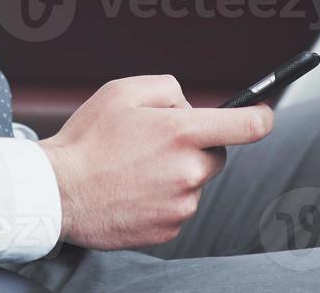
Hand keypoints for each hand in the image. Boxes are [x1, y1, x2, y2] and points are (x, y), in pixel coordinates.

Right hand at [37, 75, 271, 248]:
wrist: (57, 192)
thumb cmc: (87, 139)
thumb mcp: (124, 91)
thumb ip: (168, 89)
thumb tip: (189, 106)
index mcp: (182, 133)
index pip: (248, 126)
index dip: (260, 118)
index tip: (262, 115)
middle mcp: (188, 171)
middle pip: (216, 155)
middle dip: (195, 146)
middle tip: (155, 143)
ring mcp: (180, 204)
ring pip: (193, 182)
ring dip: (174, 174)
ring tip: (133, 169)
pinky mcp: (168, 229)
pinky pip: (177, 208)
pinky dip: (161, 198)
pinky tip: (131, 190)